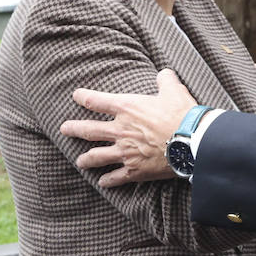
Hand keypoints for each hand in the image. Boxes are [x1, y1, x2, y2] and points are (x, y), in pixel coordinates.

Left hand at [62, 69, 195, 186]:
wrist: (190, 142)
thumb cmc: (181, 114)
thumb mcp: (174, 90)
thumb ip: (165, 80)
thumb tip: (164, 74)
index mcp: (126, 108)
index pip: (97, 101)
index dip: (83, 97)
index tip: (76, 96)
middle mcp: (120, 130)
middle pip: (89, 130)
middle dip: (74, 129)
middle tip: (64, 129)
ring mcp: (125, 152)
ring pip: (97, 156)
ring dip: (86, 159)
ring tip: (80, 162)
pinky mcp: (134, 170)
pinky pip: (116, 177)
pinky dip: (108, 180)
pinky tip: (102, 182)